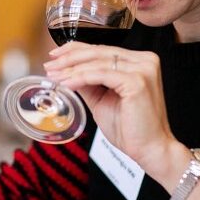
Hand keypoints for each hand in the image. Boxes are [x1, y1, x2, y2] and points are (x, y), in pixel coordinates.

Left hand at [44, 42, 183, 178]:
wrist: (150, 150)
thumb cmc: (130, 128)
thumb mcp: (102, 99)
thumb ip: (87, 83)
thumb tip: (65, 72)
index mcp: (138, 62)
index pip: (101, 49)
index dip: (75, 50)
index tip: (54, 55)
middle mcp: (144, 60)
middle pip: (98, 52)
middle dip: (69, 58)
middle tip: (49, 65)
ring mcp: (143, 69)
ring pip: (97, 62)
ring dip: (71, 69)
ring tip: (54, 76)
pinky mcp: (137, 81)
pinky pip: (101, 75)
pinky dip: (81, 78)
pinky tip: (67, 84)